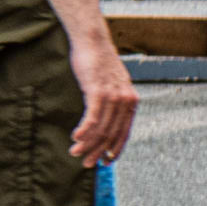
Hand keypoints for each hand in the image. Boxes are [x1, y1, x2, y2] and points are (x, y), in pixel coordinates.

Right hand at [68, 22, 139, 167]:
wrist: (93, 41)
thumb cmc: (99, 64)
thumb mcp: (112, 84)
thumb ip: (112, 102)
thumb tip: (106, 121)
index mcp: (131, 100)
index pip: (125, 132)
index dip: (115, 149)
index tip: (106, 162)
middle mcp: (125, 100)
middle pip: (112, 134)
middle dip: (98, 152)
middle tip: (87, 164)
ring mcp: (113, 95)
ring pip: (101, 128)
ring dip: (87, 144)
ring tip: (75, 153)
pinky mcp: (98, 90)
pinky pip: (93, 117)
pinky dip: (84, 131)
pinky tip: (76, 138)